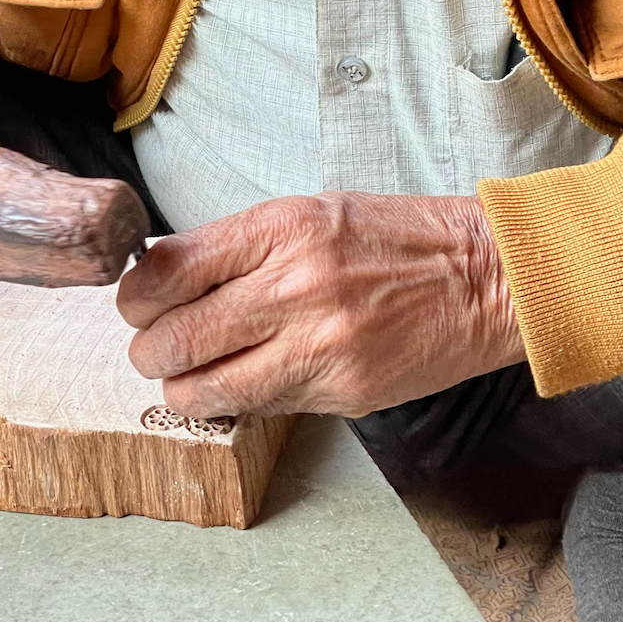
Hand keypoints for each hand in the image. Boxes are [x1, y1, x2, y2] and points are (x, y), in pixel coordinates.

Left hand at [117, 193, 526, 418]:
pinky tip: (239, 385)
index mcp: (281, 229)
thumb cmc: (397, 240)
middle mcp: (294, 286)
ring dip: (180, 389)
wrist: (488, 278)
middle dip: (147, 351)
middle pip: (173, 337)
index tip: (135, 304)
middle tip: (151, 349)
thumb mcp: (311, 214)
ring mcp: (318, 345)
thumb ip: (239, 247)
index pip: (166, 270)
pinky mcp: (340, 391)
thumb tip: (165, 279)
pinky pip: (258, 407)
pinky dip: (234, 402)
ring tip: (185, 378)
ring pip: (204, 389)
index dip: (134, 295)